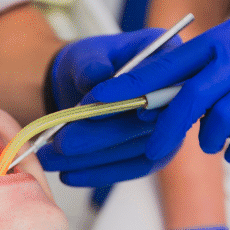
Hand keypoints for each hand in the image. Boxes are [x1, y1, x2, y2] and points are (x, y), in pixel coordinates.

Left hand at [38, 29, 182, 186]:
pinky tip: (69, 175)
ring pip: (137, 151)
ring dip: (92, 160)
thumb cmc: (89, 63)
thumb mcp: (85, 54)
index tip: (91, 107)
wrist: (83, 85)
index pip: (155, 80)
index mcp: (168, 57)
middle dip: (99, 135)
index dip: (124, 97)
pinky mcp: (158, 151)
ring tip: (52, 159)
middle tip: (62, 142)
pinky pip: (133, 168)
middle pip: (145, 122)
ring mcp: (171, 126)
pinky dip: (99, 174)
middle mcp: (177, 94)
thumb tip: (96, 77)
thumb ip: (90, 63)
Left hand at [89, 17, 229, 173]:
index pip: (166, 64)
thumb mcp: (220, 79)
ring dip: (212, 140)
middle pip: (191, 95)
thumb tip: (134, 107)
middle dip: (168, 128)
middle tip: (154, 151)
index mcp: (220, 39)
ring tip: (216, 143)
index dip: (131, 84)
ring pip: (220, 119)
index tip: (98, 100)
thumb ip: (184, 86)